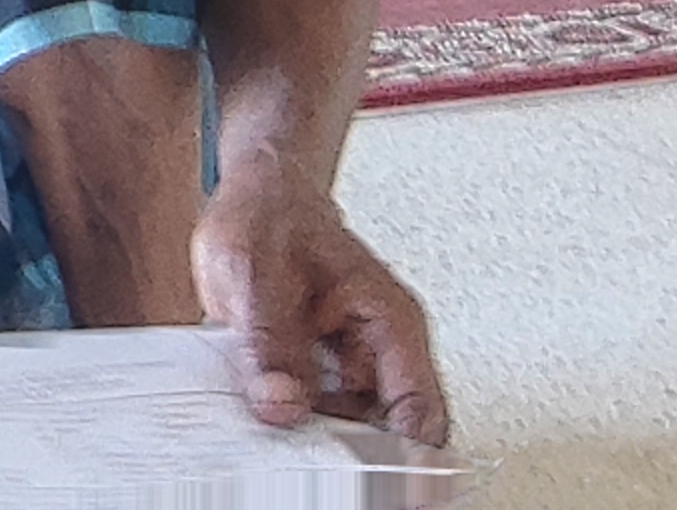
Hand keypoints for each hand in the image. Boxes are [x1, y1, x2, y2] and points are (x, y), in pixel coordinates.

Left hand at [190, 172, 450, 445]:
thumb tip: (282, 404)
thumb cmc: (270, 216)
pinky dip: (293, 428)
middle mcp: (380, 351)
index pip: (419, 410)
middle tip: (309, 463)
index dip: (404, 457)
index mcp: (389, 321)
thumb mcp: (257, 273)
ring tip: (278, 434)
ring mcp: (351, 367)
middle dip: (351, 457)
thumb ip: (270, 342)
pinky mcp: (321, 377)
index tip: (376, 481)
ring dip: (316, 444)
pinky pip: (317, 420)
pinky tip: (265, 419)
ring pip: (350, 435)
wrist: (257, 196)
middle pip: (388, 434)